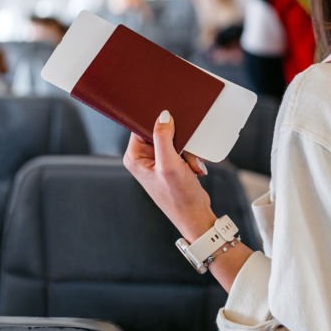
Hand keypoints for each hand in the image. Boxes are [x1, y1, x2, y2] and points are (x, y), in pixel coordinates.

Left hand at [123, 109, 215, 240]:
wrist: (195, 215)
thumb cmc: (178, 197)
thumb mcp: (169, 165)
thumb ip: (163, 138)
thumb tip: (163, 115)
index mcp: (135, 157)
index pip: (143, 126)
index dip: (160, 124)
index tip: (174, 130)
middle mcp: (143, 158)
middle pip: (161, 132)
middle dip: (179, 141)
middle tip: (185, 155)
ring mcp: (157, 161)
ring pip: (175, 140)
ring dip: (187, 151)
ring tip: (190, 166)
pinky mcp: (171, 164)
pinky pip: (183, 149)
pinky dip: (191, 157)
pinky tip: (193, 169)